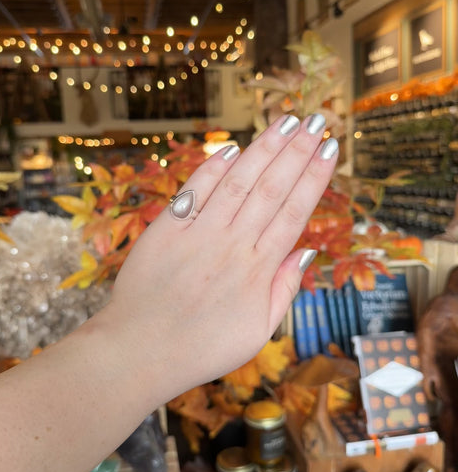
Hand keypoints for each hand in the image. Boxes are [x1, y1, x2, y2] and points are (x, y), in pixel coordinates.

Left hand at [109, 114, 337, 399]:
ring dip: (263, 150)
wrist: (142, 351)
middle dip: (297, 151)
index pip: (294, 212)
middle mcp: (232, 244)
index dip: (314, 178)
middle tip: (316, 120)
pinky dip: (211, 168)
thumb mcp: (257, 332)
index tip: (330, 150)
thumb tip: (306, 251)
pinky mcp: (166, 229)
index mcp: (257, 269)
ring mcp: (198, 234)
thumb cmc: (203, 347)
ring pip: (238, 182)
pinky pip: (193, 192)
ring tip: (285, 122)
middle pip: (271, 188)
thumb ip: (283, 289)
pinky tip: (230, 148)